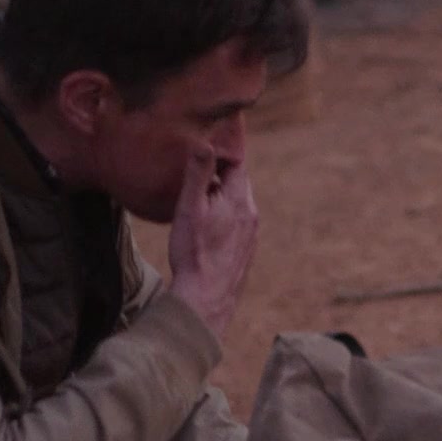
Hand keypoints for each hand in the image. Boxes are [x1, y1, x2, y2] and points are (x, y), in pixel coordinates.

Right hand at [167, 152, 259, 337]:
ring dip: (222, 194)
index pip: (236, 163)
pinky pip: (237, 223)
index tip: (210, 140)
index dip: (223, 150)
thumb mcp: (191, 208)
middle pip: (238, 182)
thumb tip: (205, 142)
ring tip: (202, 190)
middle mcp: (251, 215)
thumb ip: (198, 174)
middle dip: (222, 171)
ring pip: (238, 204)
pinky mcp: (244, 252)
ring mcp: (250, 235)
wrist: (206, 299)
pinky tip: (209, 222)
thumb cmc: (194, 252)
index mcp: (239, 200)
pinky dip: (225, 214)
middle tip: (202, 162)